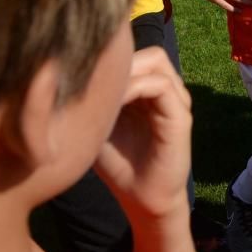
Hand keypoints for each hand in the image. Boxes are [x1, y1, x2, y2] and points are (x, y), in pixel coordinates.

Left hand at [95, 47, 191, 220]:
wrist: (143, 198)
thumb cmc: (119, 164)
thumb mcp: (99, 124)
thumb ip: (95, 98)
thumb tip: (70, 71)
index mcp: (149, 90)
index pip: (136, 54)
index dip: (112, 58)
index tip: (82, 73)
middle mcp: (167, 90)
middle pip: (148, 52)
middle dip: (120, 60)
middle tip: (93, 79)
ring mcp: (177, 101)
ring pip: (156, 60)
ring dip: (127, 71)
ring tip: (102, 91)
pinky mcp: (181, 116)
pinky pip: (161, 86)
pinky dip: (136, 87)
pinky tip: (113, 102)